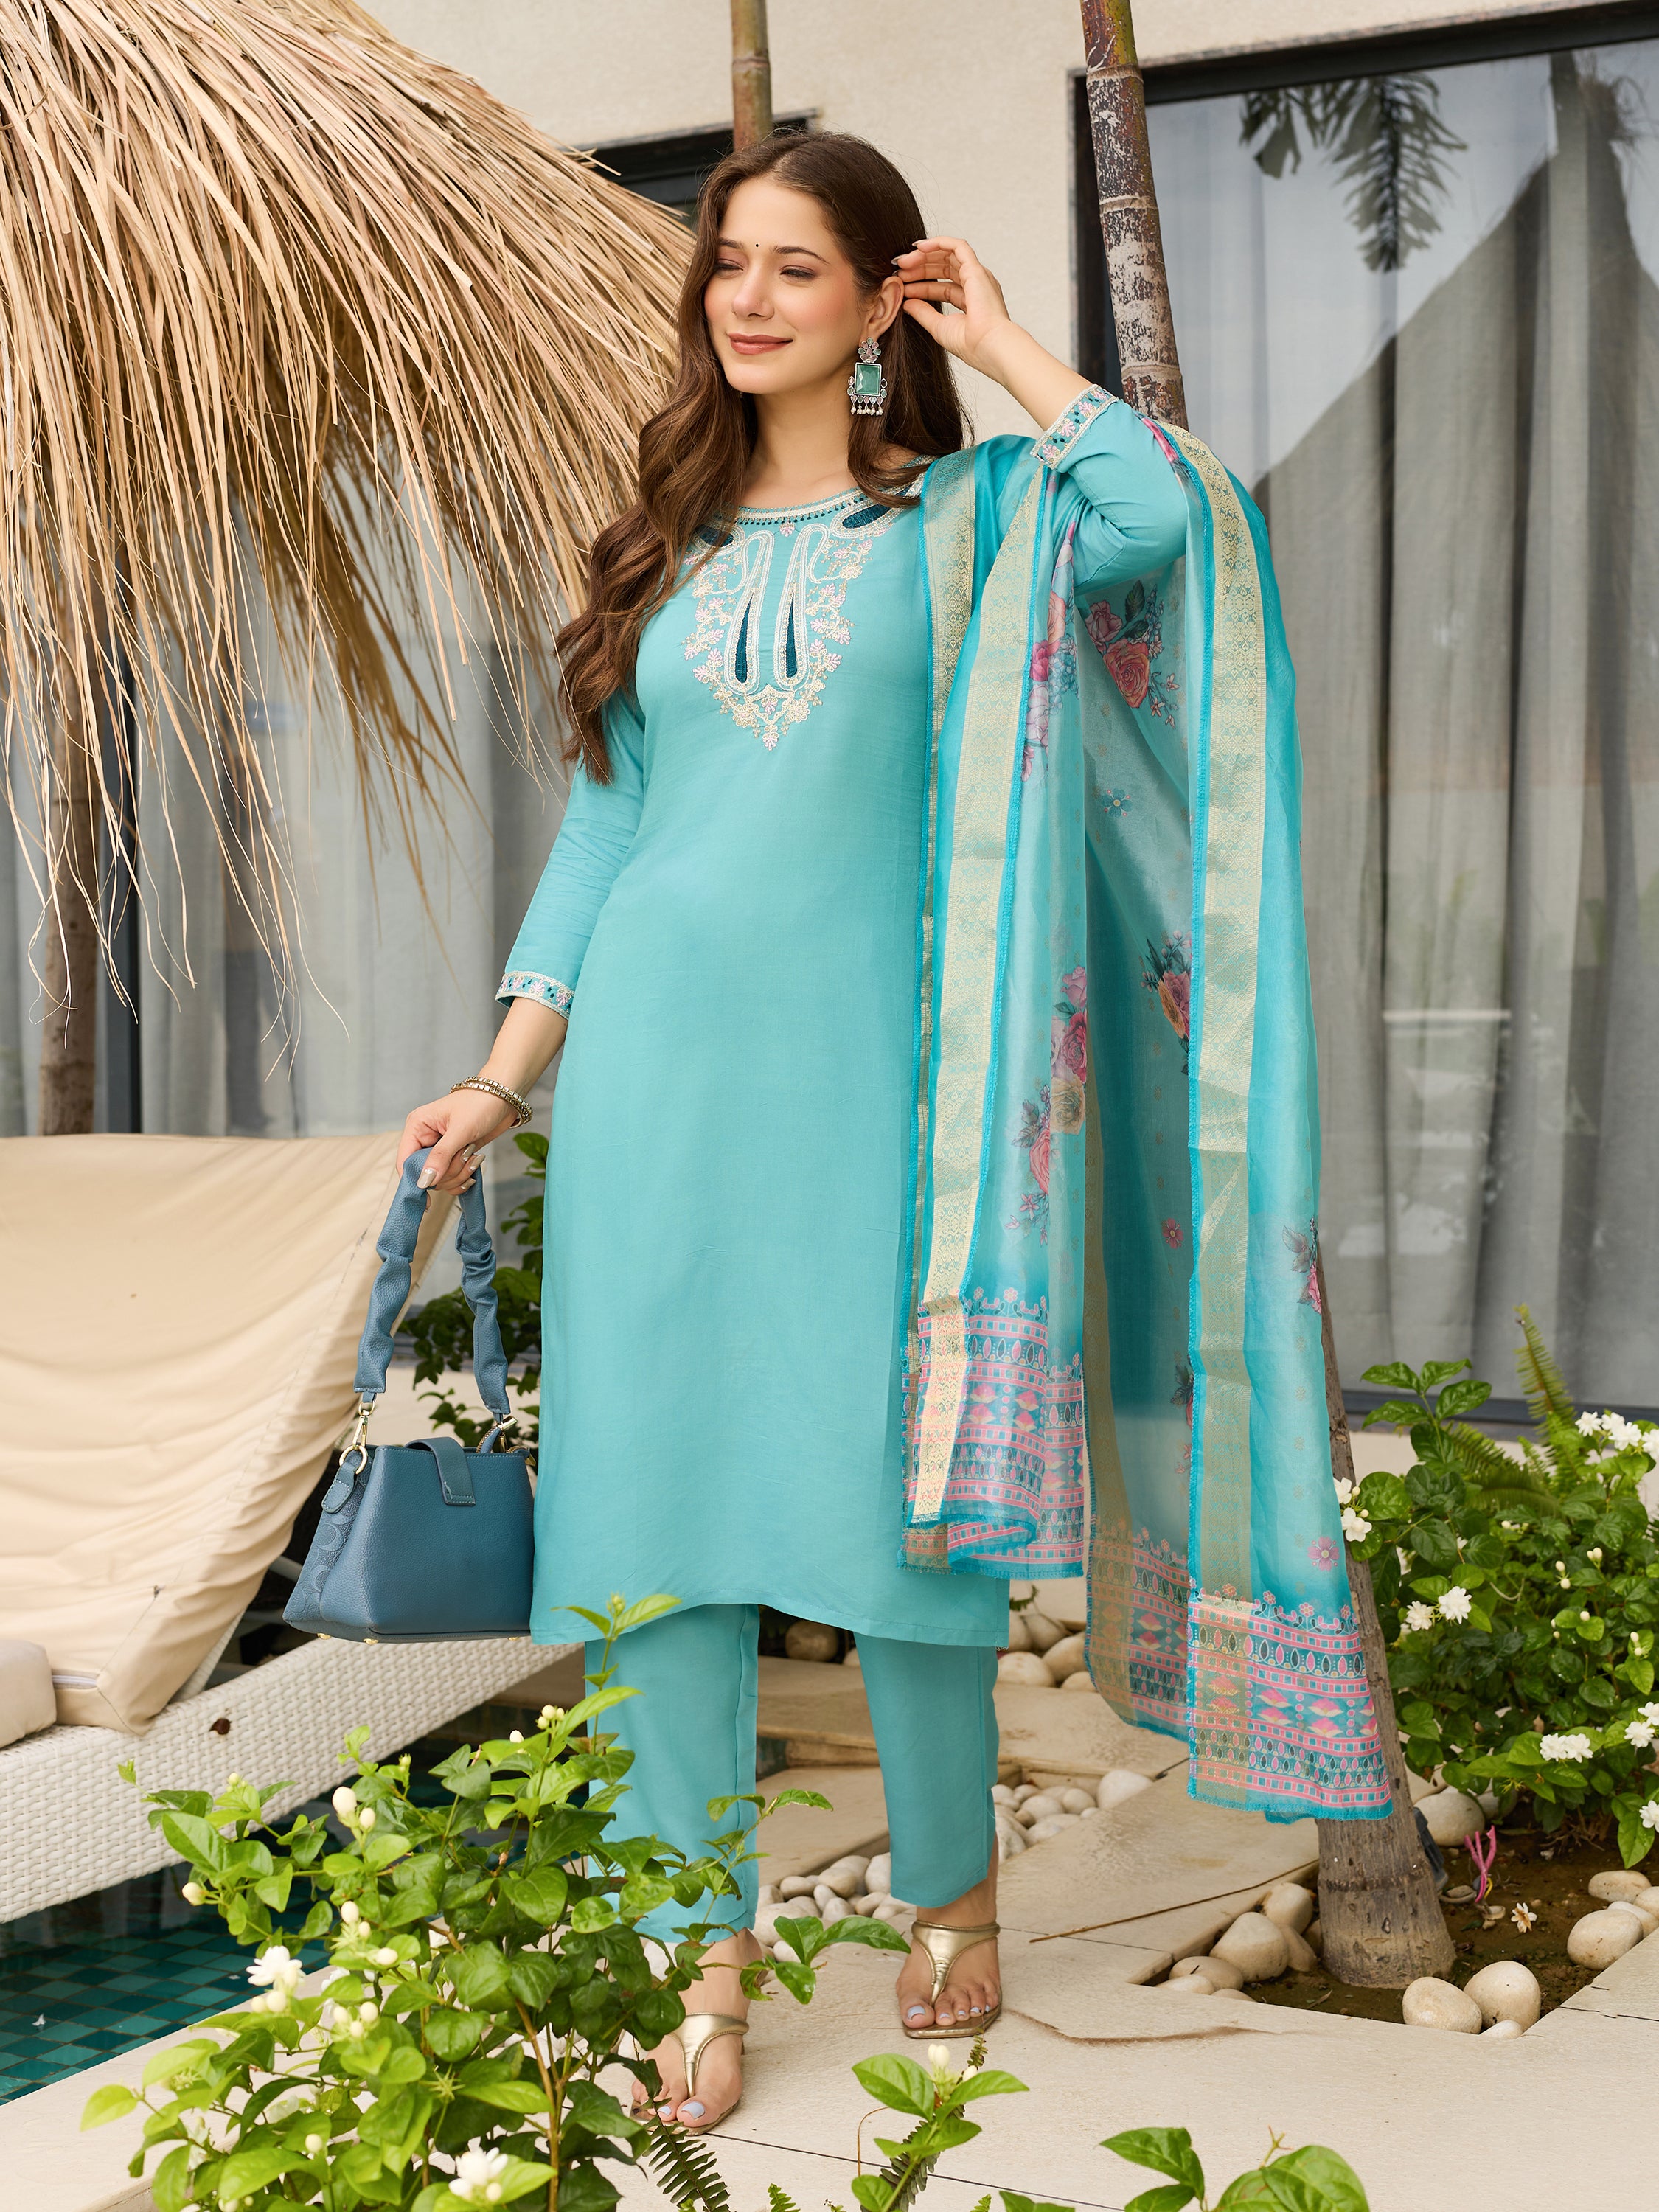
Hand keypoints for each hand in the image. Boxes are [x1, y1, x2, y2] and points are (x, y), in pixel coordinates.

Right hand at [396, 1088, 515, 1195]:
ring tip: (474, 1155)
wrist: (503, 1098)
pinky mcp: (454, 1155)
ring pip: (440, 1178)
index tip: (427, 1199)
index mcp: (417, 1127)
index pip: (405, 1161)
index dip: (414, 1180)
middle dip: (448, 1172)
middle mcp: (425, 1138)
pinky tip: (474, 1166)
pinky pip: (452, 1177)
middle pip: (425, 1174)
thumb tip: (424, 1181)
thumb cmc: (480, 1104)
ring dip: (459, 1173)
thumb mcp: (460, 1130)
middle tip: (466, 1156)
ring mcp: (439, 1148)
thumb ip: (441, 1156)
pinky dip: (463, 1177)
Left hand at [895, 236, 1016, 378]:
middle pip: (944, 268)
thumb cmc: (970, 344)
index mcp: (970, 301)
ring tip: (904, 262)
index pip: (942, 287)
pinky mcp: (976, 269)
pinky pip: (957, 246)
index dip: (921, 285)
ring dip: (925, 256)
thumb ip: (923, 313)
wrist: (987, 346)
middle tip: (899, 271)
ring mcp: (977, 276)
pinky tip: (919, 247)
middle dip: (920, 267)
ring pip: (948, 255)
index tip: (902, 287)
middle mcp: (976, 285)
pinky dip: (938, 243)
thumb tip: (907, 302)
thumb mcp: (939, 327)